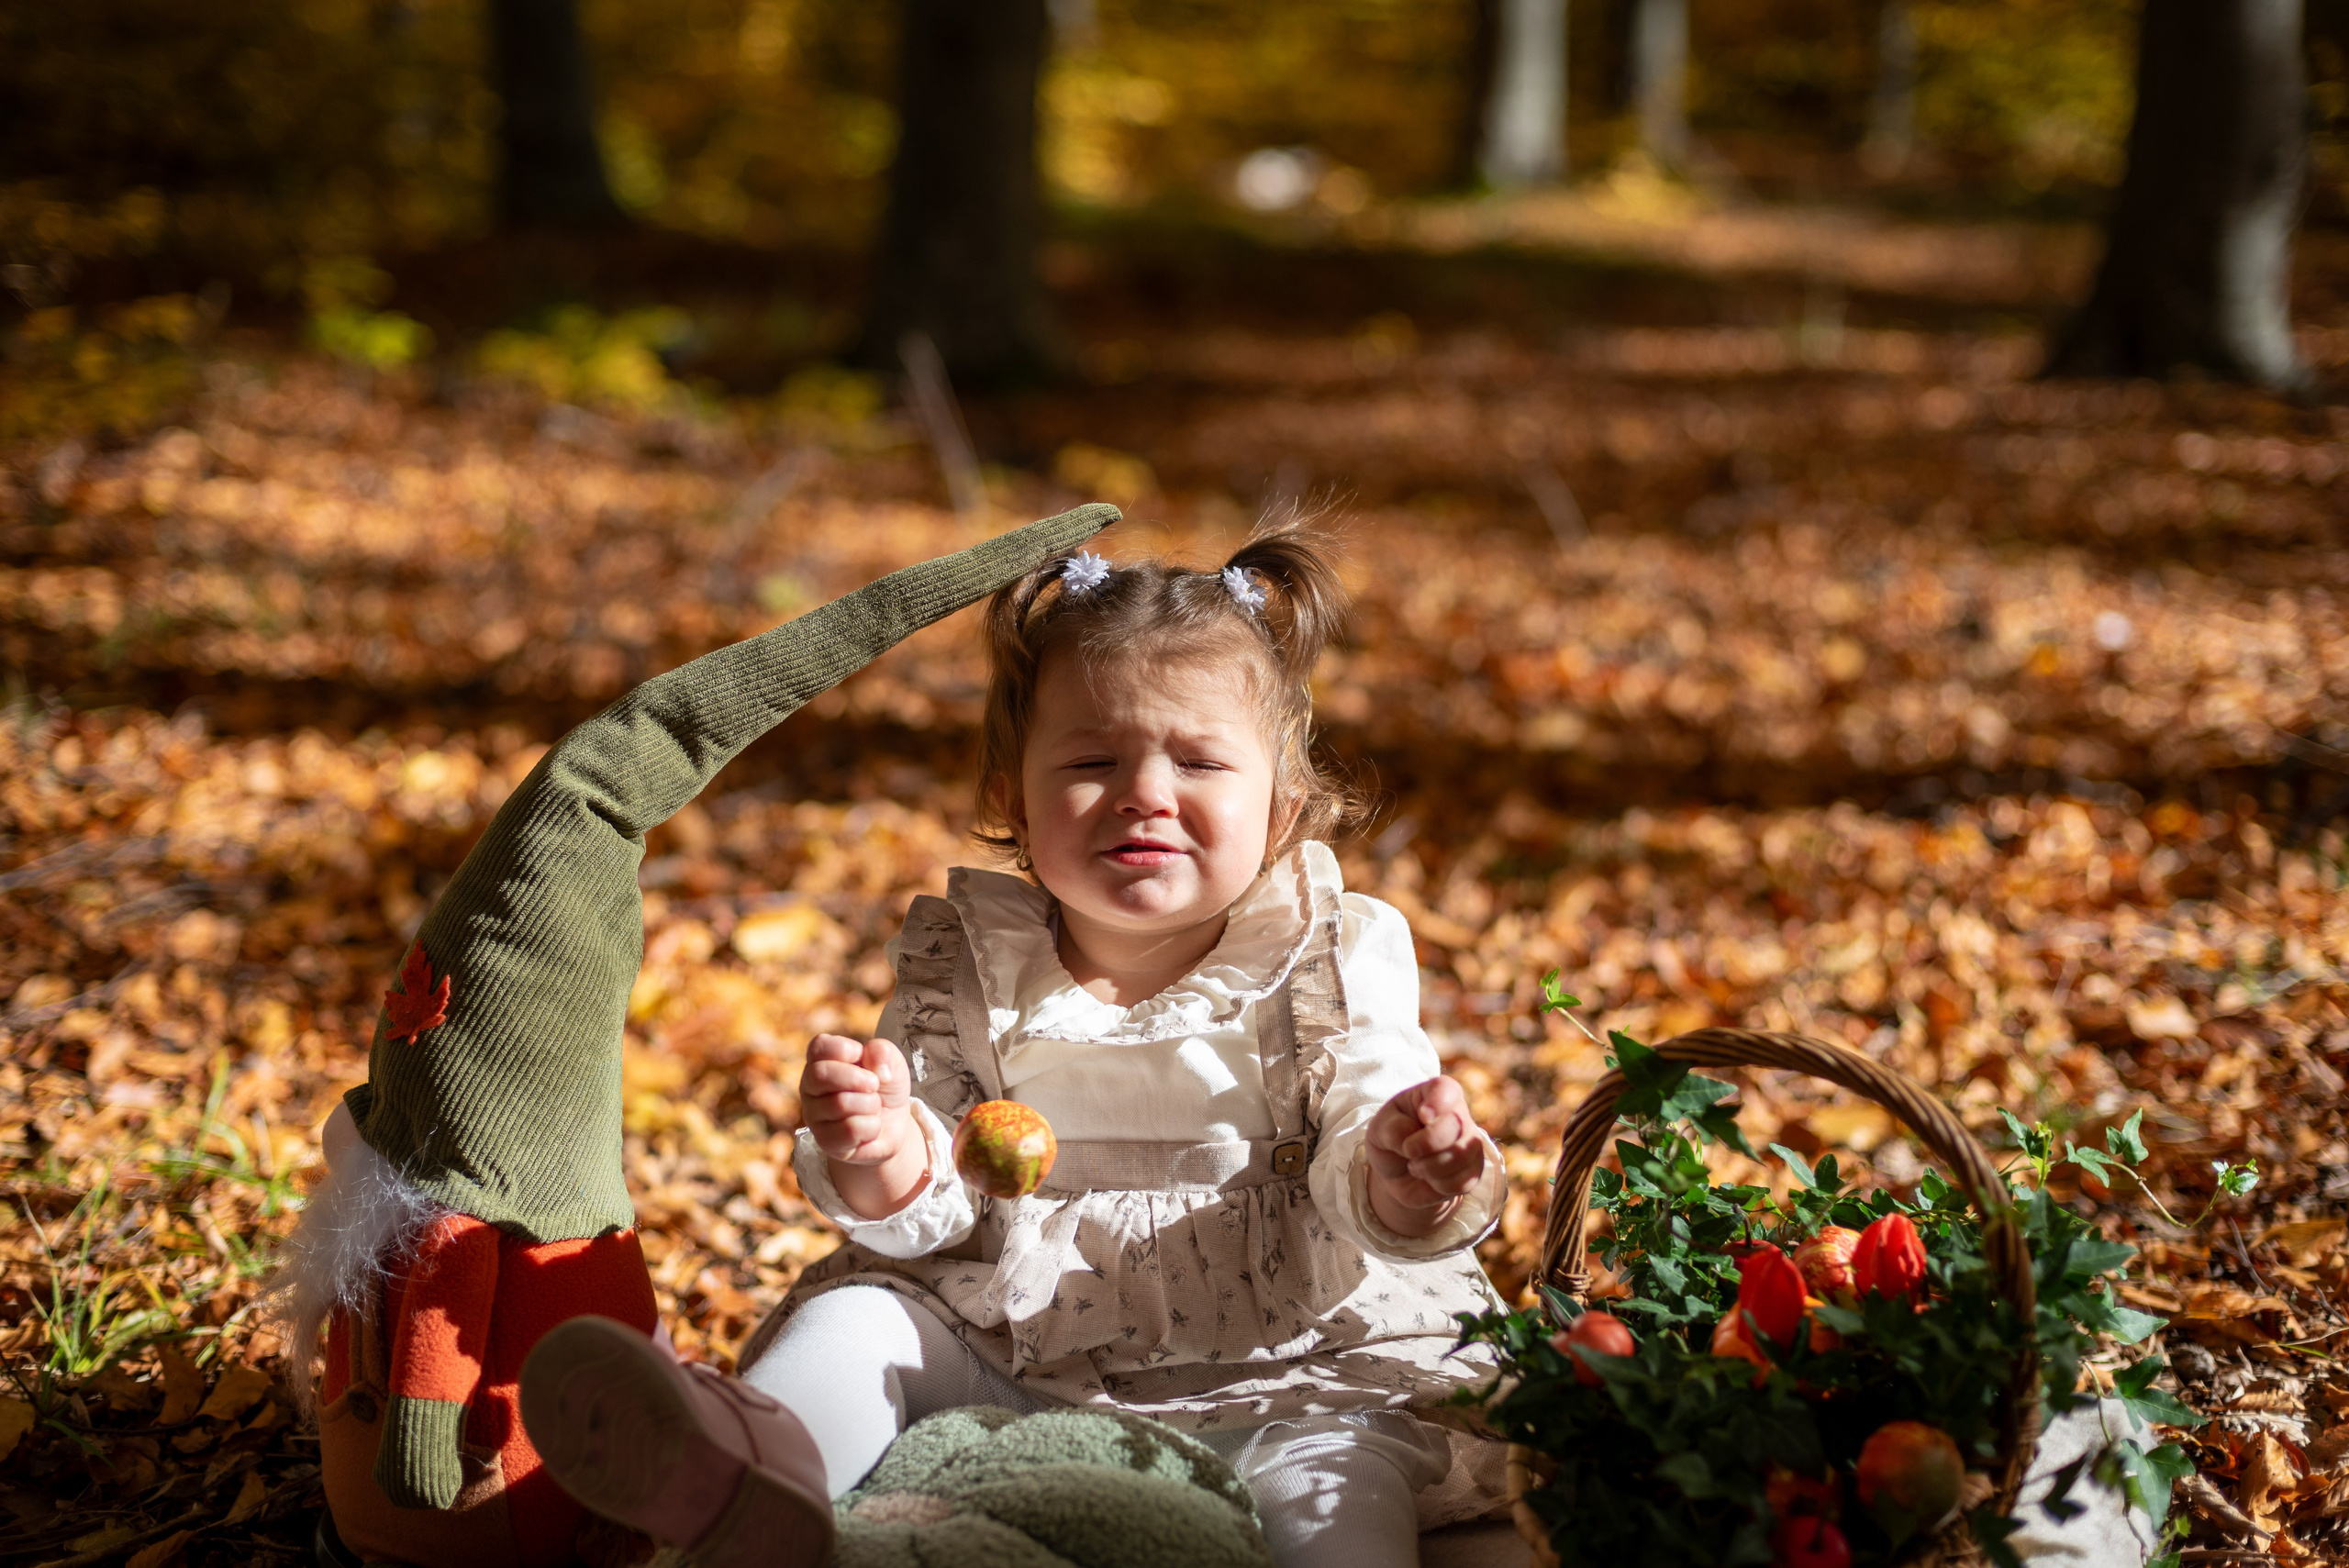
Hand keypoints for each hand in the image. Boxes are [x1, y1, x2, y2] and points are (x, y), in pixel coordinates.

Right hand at [801, 1034, 915, 1164]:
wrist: (894, 1126)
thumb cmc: (884, 1089)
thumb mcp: (891, 1063)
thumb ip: (883, 1052)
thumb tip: (877, 1069)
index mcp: (821, 1061)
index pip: (819, 1046)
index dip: (845, 1049)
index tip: (861, 1057)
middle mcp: (810, 1087)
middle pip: (821, 1074)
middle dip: (857, 1078)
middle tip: (874, 1085)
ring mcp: (814, 1115)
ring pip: (840, 1103)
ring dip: (870, 1105)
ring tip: (873, 1108)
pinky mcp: (825, 1141)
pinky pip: (850, 1130)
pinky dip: (872, 1127)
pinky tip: (869, 1128)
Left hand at [1365, 1076, 1485, 1236]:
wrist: (1398, 1172)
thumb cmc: (1391, 1139)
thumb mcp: (1379, 1128)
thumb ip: (1393, 1128)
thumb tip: (1412, 1137)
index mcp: (1438, 1093)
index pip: (1446, 1090)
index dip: (1437, 1102)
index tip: (1422, 1115)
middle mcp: (1460, 1115)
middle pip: (1454, 1125)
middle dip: (1425, 1143)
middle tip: (1408, 1150)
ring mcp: (1471, 1144)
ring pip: (1460, 1155)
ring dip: (1428, 1167)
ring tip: (1415, 1166)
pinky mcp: (1474, 1171)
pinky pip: (1461, 1181)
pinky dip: (1438, 1185)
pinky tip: (1429, 1178)